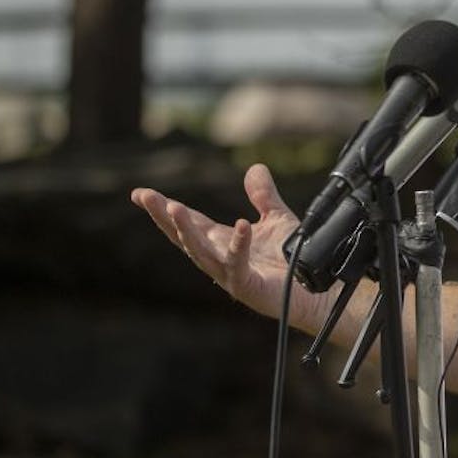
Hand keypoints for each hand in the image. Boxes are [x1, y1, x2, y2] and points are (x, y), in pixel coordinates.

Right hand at [131, 163, 330, 328]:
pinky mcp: (248, 287)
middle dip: (164, 217)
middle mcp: (220, 259)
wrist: (316, 290)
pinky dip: (239, 245)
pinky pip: (239, 265)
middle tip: (145, 197)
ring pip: (200, 253)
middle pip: (184, 237)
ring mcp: (230, 275)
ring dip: (186, 231)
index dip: (165, 208)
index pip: (189, 222)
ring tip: (174, 208)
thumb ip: (263, 196)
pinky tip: (241, 226)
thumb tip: (254, 167)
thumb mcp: (276, 219)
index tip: (141, 193)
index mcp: (222, 243)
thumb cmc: (292, 260)